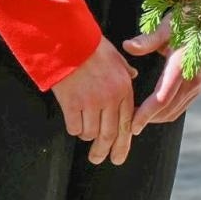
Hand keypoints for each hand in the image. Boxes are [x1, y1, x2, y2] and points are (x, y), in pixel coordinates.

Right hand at [50, 39, 138, 165]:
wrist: (67, 39)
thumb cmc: (90, 45)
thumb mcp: (115, 56)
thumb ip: (125, 70)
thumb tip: (133, 75)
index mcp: (123, 88)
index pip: (126, 123)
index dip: (123, 143)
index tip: (118, 156)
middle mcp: (110, 98)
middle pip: (109, 135)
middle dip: (105, 151)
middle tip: (99, 160)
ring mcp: (91, 102)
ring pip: (91, 133)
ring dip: (86, 136)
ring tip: (83, 134)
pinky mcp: (72, 103)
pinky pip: (74, 127)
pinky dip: (73, 128)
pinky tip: (72, 123)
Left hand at [124, 13, 200, 135]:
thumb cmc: (187, 20)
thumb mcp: (166, 26)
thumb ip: (148, 40)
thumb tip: (127, 46)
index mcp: (181, 65)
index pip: (161, 98)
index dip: (146, 114)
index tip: (131, 125)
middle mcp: (191, 80)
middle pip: (166, 110)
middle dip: (146, 120)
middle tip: (124, 122)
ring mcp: (196, 85)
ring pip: (173, 112)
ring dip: (155, 118)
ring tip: (133, 117)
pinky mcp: (197, 86)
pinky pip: (180, 107)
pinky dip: (164, 113)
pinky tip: (149, 110)